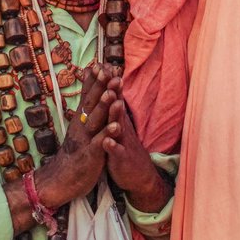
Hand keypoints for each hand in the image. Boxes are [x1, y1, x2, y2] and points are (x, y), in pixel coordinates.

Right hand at [41, 68, 122, 204]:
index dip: (94, 80)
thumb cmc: (75, 153)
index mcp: (80, 120)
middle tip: (108, 70)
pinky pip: (100, 143)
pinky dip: (107, 134)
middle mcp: (81, 126)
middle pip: (91, 103)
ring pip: (95, 120)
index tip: (101, 63)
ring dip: (103, 106)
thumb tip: (89, 96)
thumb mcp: (80, 129)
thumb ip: (85, 112)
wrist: (60, 180)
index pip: (87, 96)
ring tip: (112, 93)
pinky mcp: (90, 155)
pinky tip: (116, 125)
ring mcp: (85, 140)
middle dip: (100, 86)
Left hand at [101, 78, 169, 211]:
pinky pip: (117, 152)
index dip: (107, 82)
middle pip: (117, 106)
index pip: (113, 97)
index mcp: (118, 120)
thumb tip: (110, 89)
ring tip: (114, 102)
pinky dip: (112, 146)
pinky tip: (107, 141)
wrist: (138, 175)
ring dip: (116, 115)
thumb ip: (113, 108)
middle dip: (113, 91)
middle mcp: (122, 127)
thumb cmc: (124, 147)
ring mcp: (123, 142)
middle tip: (110, 75)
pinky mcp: (122, 159)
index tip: (100, 64)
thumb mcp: (119, 126)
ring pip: (119, 126)